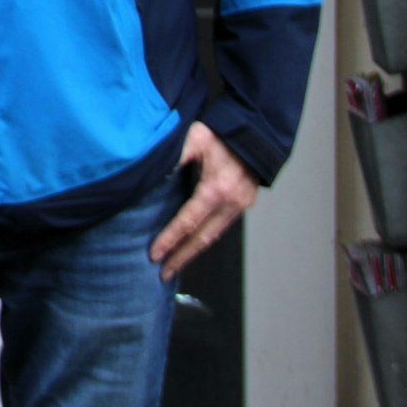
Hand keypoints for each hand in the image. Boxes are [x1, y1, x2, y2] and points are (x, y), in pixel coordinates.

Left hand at [149, 122, 256, 281]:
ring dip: (193, 251)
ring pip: (214, 236)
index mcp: (216, 189)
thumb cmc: (221, 134)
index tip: (154, 254)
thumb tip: (152, 173)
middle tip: (163, 273)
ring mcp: (240, 206)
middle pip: (203, 238)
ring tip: (174, 264)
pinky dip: (205, 238)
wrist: (254, 133)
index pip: (188, 222)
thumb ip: (175, 156)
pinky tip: (192, 244)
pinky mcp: (243, 205)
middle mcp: (231, 203)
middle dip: (182, 257)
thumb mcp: (194, 139)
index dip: (170, 239)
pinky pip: (221, 227)